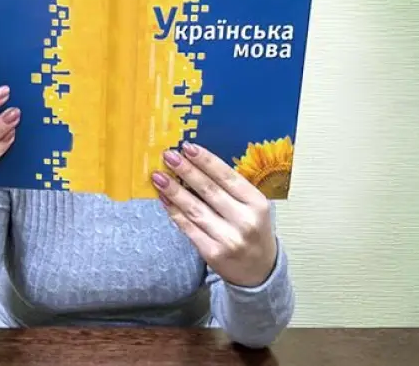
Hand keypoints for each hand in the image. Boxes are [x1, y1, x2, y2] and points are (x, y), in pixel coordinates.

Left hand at [151, 142, 277, 287]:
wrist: (260, 271)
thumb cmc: (254, 231)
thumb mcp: (253, 207)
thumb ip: (232, 189)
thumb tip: (197, 164)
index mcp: (257, 204)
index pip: (228, 177)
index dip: (206, 161)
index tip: (188, 147)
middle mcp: (244, 221)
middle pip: (209, 191)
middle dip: (186, 171)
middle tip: (168, 156)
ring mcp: (228, 239)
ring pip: (195, 209)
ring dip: (174, 191)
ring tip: (159, 176)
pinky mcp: (212, 253)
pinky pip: (188, 227)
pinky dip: (174, 211)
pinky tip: (164, 198)